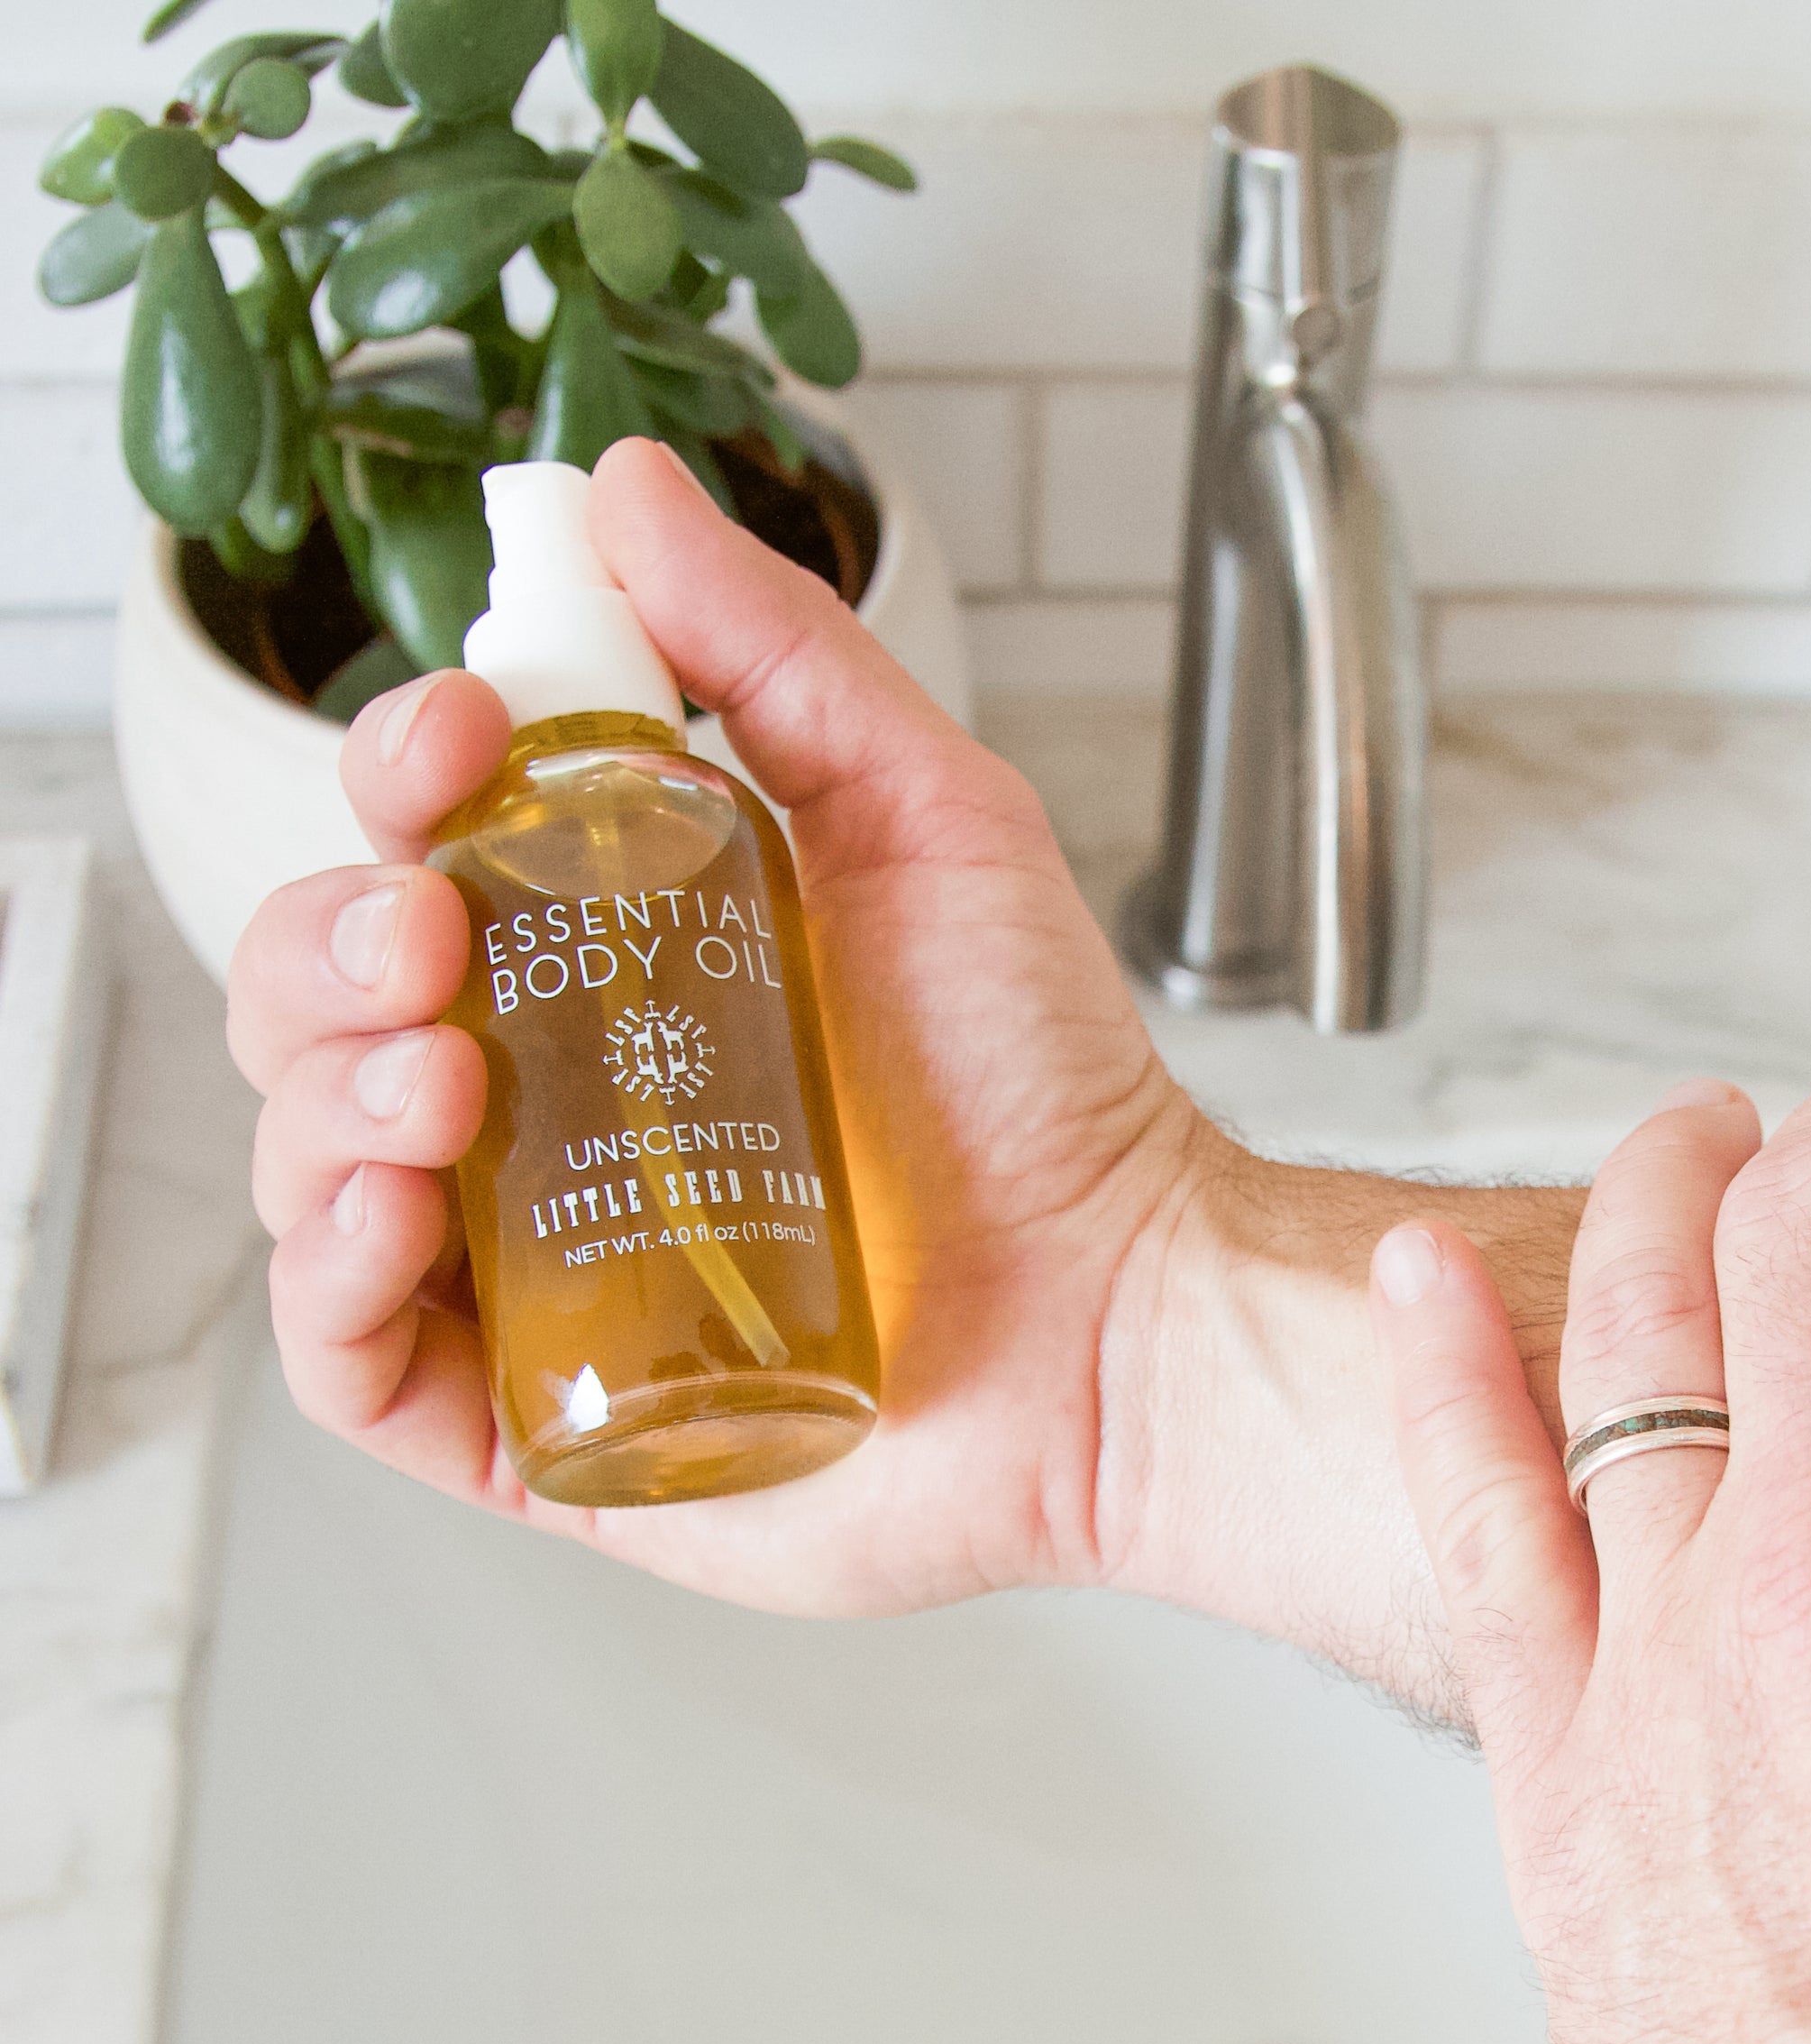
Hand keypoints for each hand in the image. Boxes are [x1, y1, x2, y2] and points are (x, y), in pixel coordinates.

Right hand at [226, 436, 1205, 1614]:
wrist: (1124, 1310)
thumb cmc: (1046, 1086)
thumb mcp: (929, 818)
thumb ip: (783, 653)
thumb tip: (625, 484)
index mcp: (616, 960)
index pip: (420, 853)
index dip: (396, 781)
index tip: (457, 741)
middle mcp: (556, 1105)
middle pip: (332, 1004)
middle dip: (328, 947)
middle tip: (431, 938)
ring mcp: (541, 1265)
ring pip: (317, 1169)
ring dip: (320, 1101)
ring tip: (440, 1085)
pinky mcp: (547, 1422)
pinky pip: (358, 1368)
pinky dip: (325, 1289)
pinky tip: (388, 1219)